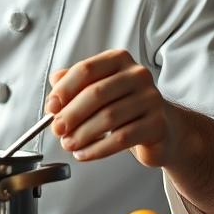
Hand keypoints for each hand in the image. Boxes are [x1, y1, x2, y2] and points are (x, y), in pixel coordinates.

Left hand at [46, 48, 176, 166]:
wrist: (163, 128)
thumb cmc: (124, 107)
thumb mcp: (97, 90)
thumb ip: (72, 87)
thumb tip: (53, 99)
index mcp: (118, 60)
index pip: (86, 70)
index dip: (64, 89)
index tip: (51, 107)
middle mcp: (137, 75)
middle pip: (96, 93)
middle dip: (71, 114)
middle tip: (57, 129)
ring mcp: (151, 99)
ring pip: (108, 117)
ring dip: (82, 134)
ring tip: (68, 144)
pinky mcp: (157, 124)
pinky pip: (122, 138)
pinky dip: (98, 148)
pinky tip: (84, 153)